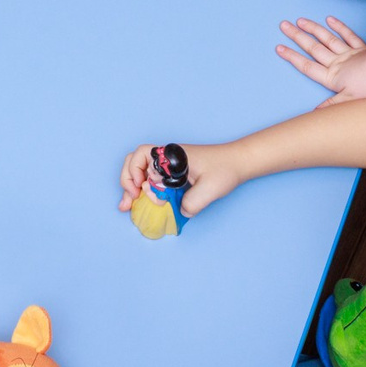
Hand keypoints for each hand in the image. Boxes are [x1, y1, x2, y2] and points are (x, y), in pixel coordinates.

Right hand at [118, 140, 238, 218]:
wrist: (238, 162)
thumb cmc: (224, 169)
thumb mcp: (209, 190)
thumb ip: (191, 203)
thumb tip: (178, 211)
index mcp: (171, 155)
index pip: (142, 156)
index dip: (135, 173)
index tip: (142, 189)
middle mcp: (166, 157)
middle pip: (134, 162)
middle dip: (127, 181)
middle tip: (129, 202)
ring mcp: (168, 164)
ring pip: (141, 171)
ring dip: (132, 187)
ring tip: (127, 205)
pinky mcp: (173, 172)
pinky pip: (152, 178)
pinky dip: (144, 190)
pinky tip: (142, 202)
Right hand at [276, 16, 365, 103]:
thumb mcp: (350, 100)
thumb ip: (331, 105)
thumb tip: (314, 113)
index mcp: (332, 76)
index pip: (308, 66)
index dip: (292, 57)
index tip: (279, 47)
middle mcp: (337, 62)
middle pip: (313, 48)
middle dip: (297, 37)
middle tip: (283, 25)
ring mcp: (349, 53)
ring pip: (327, 39)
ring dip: (313, 29)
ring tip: (300, 20)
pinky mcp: (361, 48)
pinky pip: (348, 35)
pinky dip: (339, 27)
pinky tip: (329, 19)